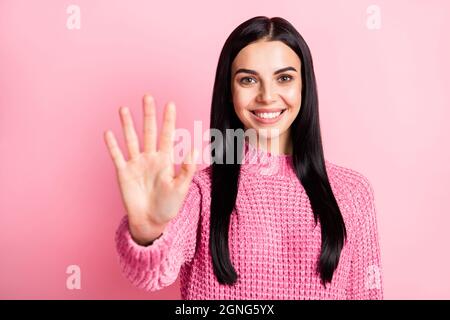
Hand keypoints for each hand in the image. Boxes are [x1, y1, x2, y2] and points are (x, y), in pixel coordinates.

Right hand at [103, 94, 197, 243]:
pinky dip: (113, 145)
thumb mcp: (181, 188)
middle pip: (149, 131)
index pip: (167, 135)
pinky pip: (117, 156)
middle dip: (148, 115)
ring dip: (128, 125)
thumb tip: (195, 148)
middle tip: (147, 97)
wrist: (151, 221)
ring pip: (131, 139)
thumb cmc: (168, 206)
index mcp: (165, 160)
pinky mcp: (124, 173)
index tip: (170, 104)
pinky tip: (109, 133)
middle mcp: (150, 158)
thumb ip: (187, 169)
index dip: (169, 120)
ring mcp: (136, 164)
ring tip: (124, 109)